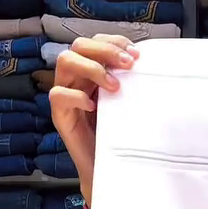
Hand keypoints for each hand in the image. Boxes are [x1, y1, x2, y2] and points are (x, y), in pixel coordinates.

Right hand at [50, 35, 138, 207]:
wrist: (106, 167)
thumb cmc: (118, 134)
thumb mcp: (127, 103)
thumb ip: (130, 83)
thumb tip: (150, 64)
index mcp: (92, 71)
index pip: (96, 41)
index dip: (115, 41)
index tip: (137, 55)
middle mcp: (77, 78)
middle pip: (80, 45)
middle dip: (105, 50)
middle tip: (127, 65)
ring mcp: (66, 94)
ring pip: (65, 62)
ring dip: (92, 68)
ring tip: (114, 86)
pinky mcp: (60, 114)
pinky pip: (58, 95)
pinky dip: (75, 96)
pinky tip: (93, 105)